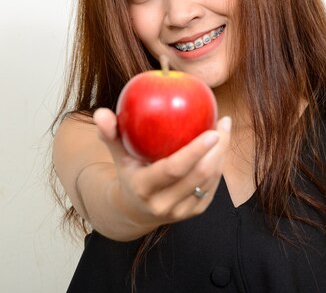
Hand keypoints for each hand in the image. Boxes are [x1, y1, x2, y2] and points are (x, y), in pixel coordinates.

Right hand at [93, 107, 230, 229]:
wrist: (135, 210)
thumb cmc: (129, 172)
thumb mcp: (118, 155)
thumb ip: (110, 134)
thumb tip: (101, 112)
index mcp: (144, 188)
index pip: (174, 170)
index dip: (195, 151)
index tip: (211, 131)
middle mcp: (163, 204)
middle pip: (199, 174)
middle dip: (218, 147)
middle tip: (223, 122)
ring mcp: (181, 211)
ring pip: (210, 180)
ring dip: (222, 153)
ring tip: (224, 128)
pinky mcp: (195, 212)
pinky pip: (213, 186)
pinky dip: (219, 164)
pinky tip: (221, 145)